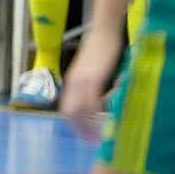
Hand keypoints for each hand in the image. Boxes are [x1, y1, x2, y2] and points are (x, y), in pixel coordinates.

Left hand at [61, 22, 124, 141]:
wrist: (104, 31)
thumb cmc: (103, 50)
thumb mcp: (96, 72)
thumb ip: (96, 87)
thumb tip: (104, 102)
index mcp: (72, 83)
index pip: (67, 110)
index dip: (74, 125)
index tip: (84, 137)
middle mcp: (72, 83)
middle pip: (69, 113)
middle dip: (80, 130)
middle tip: (93, 142)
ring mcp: (81, 81)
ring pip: (79, 110)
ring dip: (89, 125)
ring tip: (100, 137)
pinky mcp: (92, 78)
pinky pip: (92, 101)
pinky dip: (98, 113)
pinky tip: (107, 119)